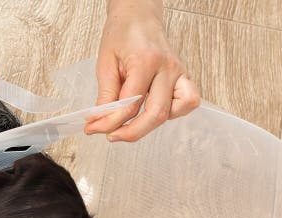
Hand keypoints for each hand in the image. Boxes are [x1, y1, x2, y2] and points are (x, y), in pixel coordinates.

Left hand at [85, 1, 199, 140]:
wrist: (139, 17)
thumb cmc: (122, 35)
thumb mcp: (105, 62)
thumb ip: (105, 94)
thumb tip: (99, 122)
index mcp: (146, 61)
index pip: (130, 103)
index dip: (110, 121)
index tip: (93, 128)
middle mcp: (167, 68)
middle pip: (155, 113)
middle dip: (131, 132)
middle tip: (111, 136)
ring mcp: (179, 73)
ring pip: (174, 112)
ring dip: (151, 125)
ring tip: (132, 124)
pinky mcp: (184, 77)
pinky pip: (187, 103)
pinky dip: (172, 114)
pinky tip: (153, 111)